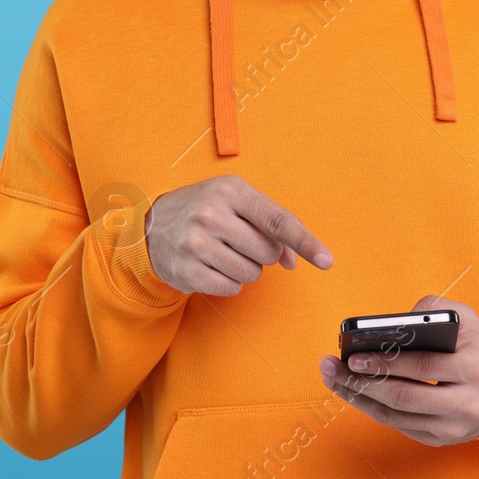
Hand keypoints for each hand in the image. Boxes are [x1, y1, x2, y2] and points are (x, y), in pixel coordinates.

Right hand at [143, 175, 333, 295]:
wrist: (153, 225)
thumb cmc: (206, 209)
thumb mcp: (236, 202)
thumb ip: (270, 225)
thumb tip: (294, 261)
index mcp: (230, 190)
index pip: (277, 220)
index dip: (305, 242)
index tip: (326, 260)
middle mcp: (211, 214)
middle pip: (268, 252)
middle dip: (263, 253)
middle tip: (240, 240)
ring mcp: (196, 243)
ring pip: (251, 273)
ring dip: (246, 268)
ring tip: (224, 251)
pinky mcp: (187, 270)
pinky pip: (231, 288)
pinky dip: (229, 281)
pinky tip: (213, 265)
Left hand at [318, 296, 478, 446]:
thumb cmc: (475, 347)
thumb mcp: (465, 318)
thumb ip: (433, 309)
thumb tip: (393, 323)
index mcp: (474, 368)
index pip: (423, 366)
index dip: (386, 362)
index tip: (354, 355)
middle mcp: (466, 402)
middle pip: (404, 396)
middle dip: (363, 382)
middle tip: (334, 368)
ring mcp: (453, 427)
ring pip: (397, 416)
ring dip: (360, 398)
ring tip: (335, 379)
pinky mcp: (441, 439)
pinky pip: (399, 426)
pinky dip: (373, 409)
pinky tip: (354, 392)